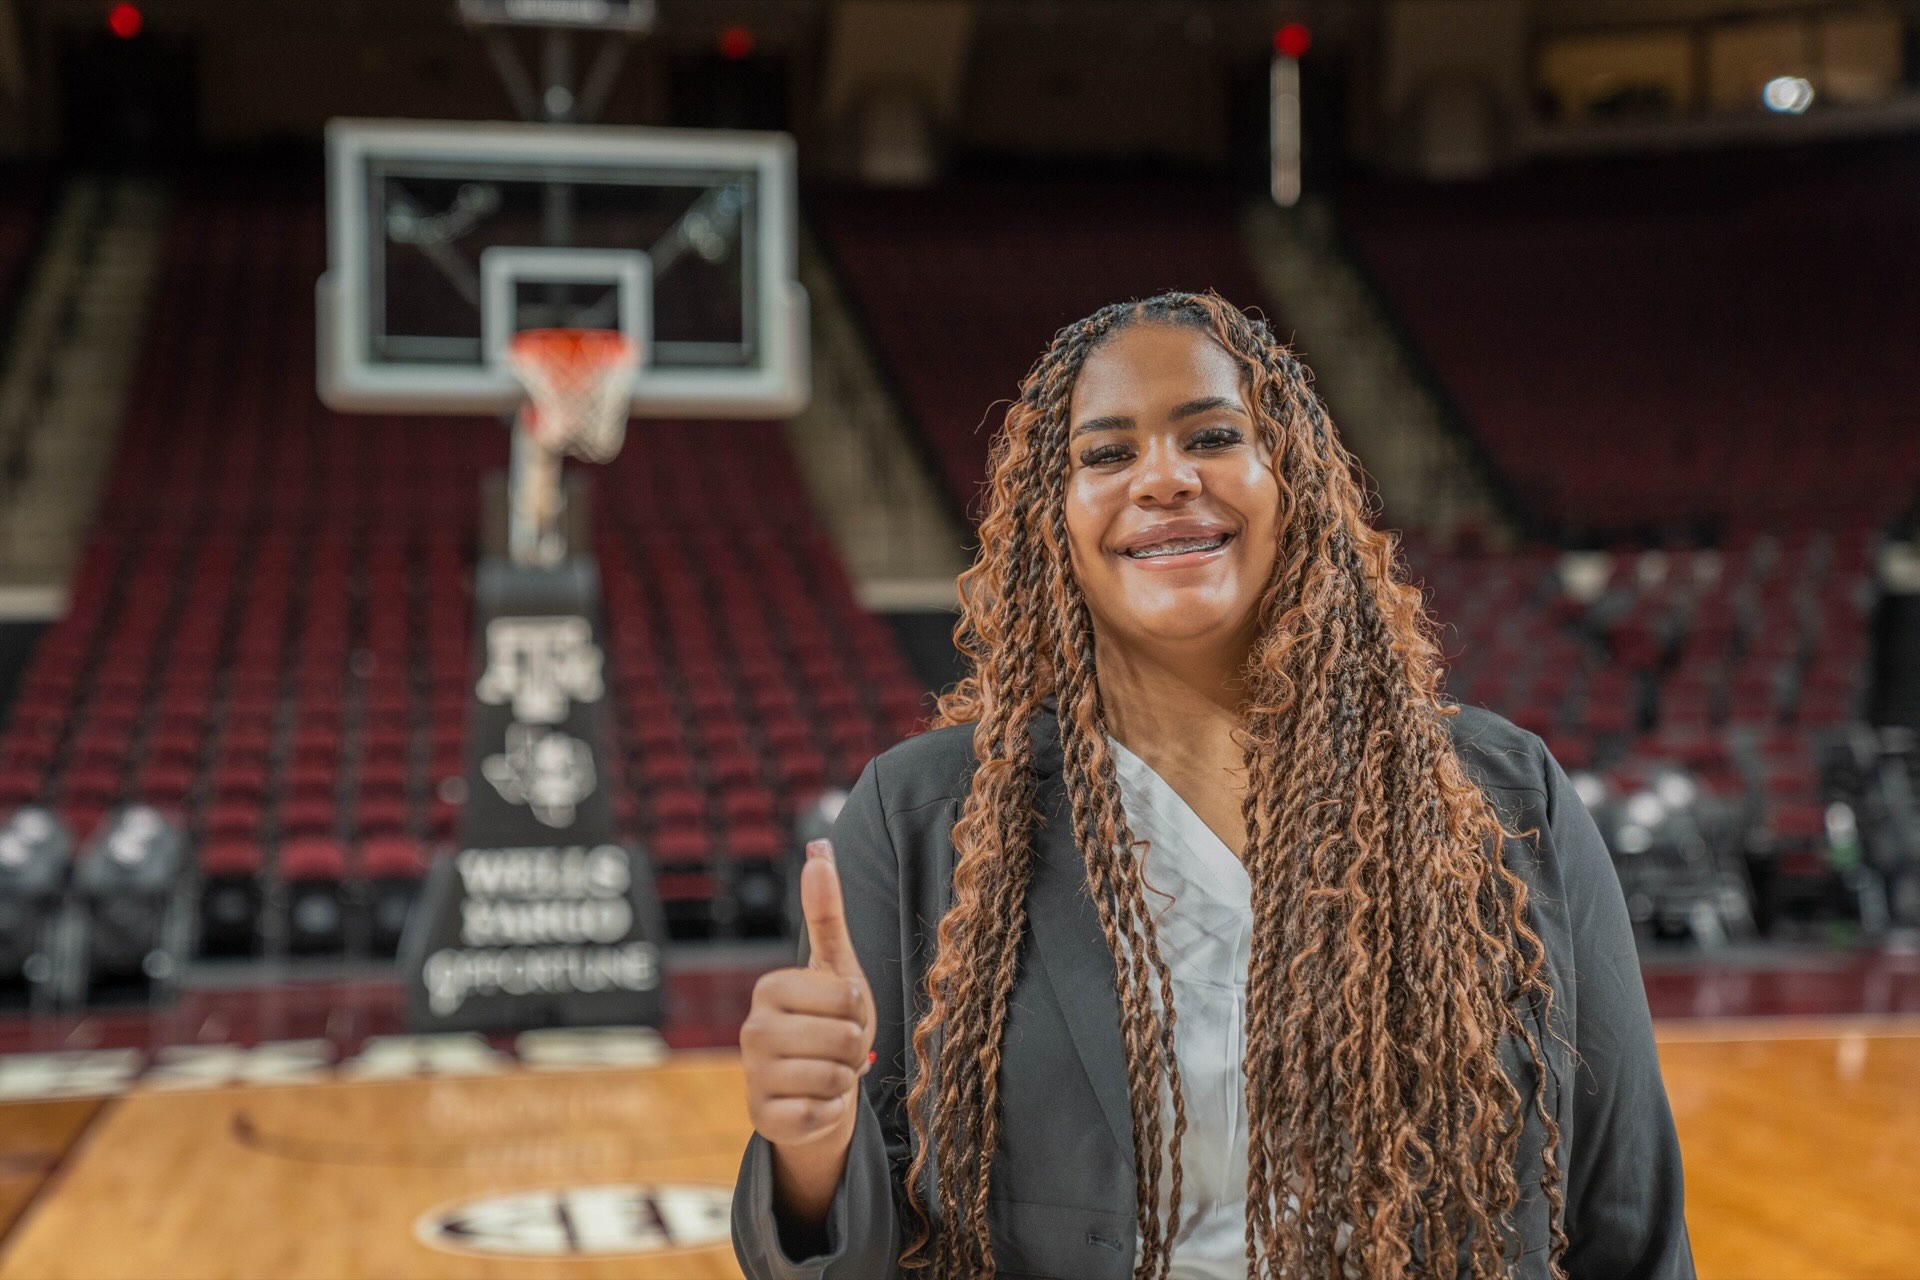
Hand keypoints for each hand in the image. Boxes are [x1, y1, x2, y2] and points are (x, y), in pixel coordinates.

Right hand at [742, 839, 877, 1150]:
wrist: (817, 1090)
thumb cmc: (830, 1022)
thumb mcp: (834, 966)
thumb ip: (826, 911)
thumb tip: (818, 846)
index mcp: (769, 988)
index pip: (846, 997)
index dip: (858, 1010)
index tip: (841, 1015)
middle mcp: (752, 1030)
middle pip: (843, 1039)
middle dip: (855, 1048)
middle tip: (838, 1048)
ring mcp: (753, 1076)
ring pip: (833, 1078)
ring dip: (845, 1080)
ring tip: (829, 1073)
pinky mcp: (762, 1119)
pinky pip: (820, 1114)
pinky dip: (831, 1112)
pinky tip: (816, 1103)